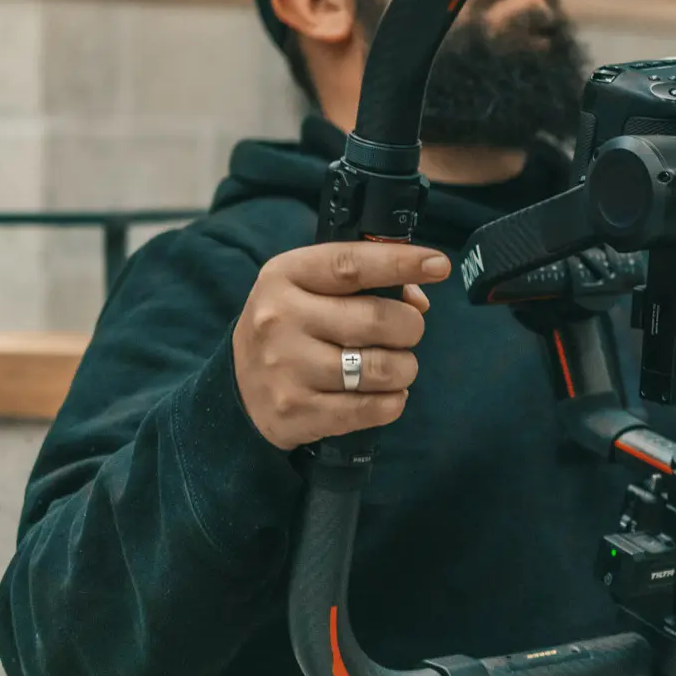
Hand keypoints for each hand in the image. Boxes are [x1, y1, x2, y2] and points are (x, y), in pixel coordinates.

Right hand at [232, 242, 451, 450]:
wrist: (237, 391)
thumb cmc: (289, 328)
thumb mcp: (308, 289)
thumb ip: (361, 282)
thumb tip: (417, 299)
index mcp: (285, 276)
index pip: (351, 264)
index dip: (401, 263)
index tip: (438, 264)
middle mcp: (281, 319)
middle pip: (377, 319)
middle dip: (410, 327)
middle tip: (406, 333)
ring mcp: (288, 369)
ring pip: (381, 368)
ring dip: (405, 368)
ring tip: (395, 367)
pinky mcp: (299, 412)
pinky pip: (372, 408)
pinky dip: (392, 401)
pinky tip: (384, 394)